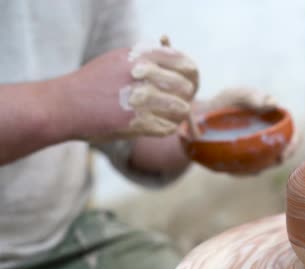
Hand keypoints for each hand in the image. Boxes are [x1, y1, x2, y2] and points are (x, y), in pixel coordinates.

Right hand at [63, 41, 197, 140]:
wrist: (65, 106)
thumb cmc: (93, 83)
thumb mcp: (119, 60)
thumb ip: (148, 60)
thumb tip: (180, 67)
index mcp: (140, 56)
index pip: (183, 63)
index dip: (190, 75)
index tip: (189, 82)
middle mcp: (141, 74)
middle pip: (184, 87)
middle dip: (185, 96)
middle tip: (180, 102)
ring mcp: (139, 99)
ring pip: (180, 108)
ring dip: (178, 114)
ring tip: (170, 115)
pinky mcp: (136, 122)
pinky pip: (167, 127)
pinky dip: (167, 128)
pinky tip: (159, 125)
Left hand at [197, 87, 299, 174]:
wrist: (202, 115)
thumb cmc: (226, 102)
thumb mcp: (238, 95)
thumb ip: (254, 96)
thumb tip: (273, 103)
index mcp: (275, 125)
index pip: (292, 136)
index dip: (295, 142)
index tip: (289, 145)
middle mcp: (268, 142)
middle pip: (283, 154)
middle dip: (283, 157)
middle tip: (278, 158)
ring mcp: (256, 155)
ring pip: (265, 166)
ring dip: (263, 166)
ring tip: (255, 164)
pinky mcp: (241, 165)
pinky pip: (245, 172)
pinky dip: (243, 172)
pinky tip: (237, 168)